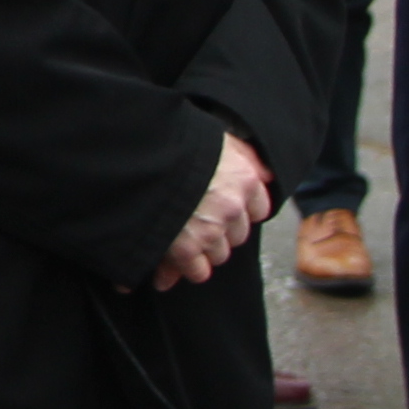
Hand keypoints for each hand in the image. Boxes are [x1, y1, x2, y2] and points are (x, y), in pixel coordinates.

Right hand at [144, 129, 272, 291]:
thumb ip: (243, 155)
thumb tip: (267, 176)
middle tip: (197, 224)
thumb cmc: (174, 141)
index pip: (258, 209)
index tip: (224, 210)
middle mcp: (232, 206)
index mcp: (244, 178)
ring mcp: (210, 229)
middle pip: (238, 235)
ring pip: (219, 254)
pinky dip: (186, 269)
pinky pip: (198, 271)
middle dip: (221, 233)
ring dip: (203, 250)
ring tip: (181, 240)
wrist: (141, 152)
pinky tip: (171, 265)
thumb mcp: (216, 137)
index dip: (239, 212)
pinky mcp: (186, 248)